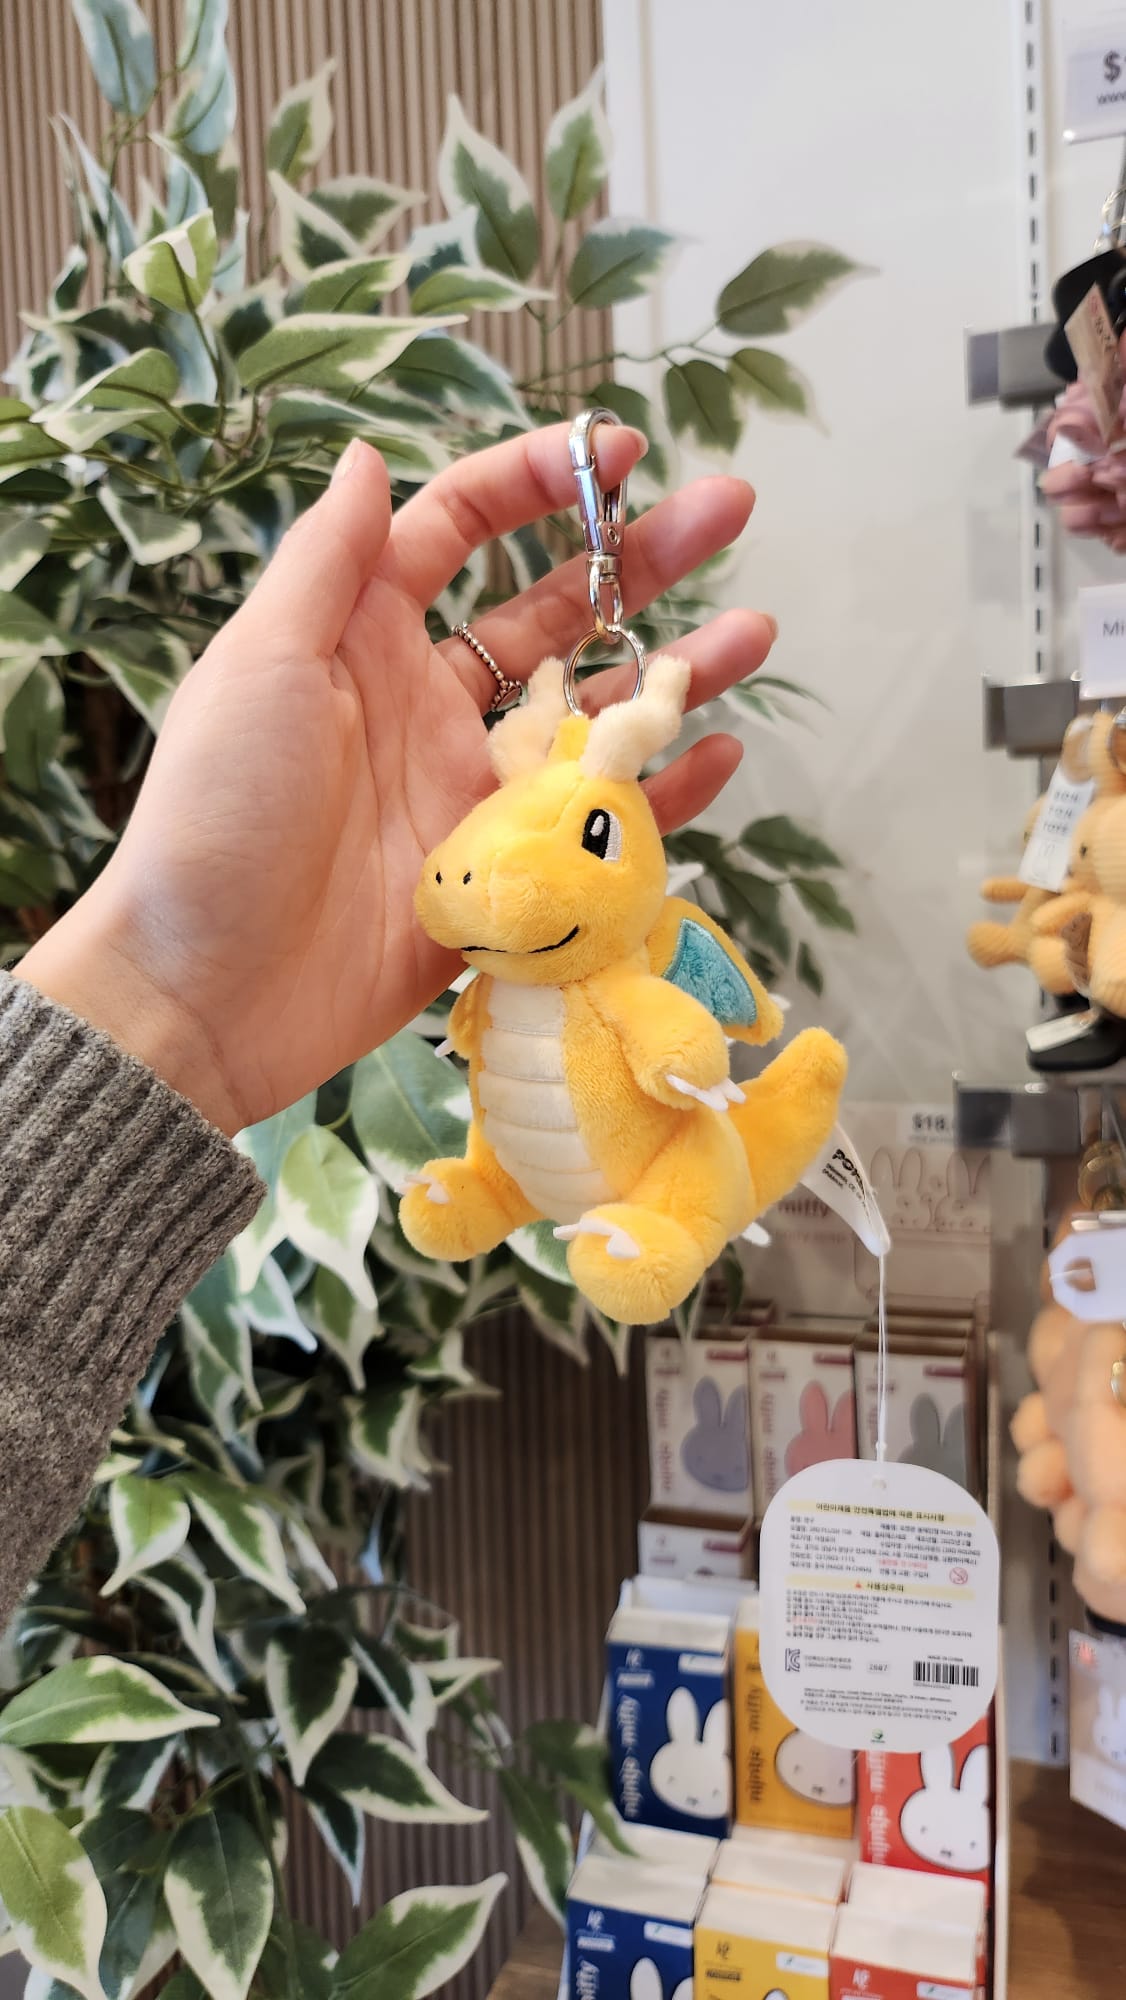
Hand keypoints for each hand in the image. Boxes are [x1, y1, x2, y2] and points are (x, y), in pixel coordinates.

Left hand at [18, 426, 773, 1134]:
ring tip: (757, 632)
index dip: (536, 481)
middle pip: (554, 612)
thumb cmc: (216, 820)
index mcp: (363, 639)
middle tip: (730, 508)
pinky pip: (598, 825)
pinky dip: (662, 795)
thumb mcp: (259, 667)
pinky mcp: (504, 878)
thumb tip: (366, 455)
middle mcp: (428, 704)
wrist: (209, 994)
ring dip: (674, 669)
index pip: (459, 530)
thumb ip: (325, 564)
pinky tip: (716, 753)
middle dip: (640, 558)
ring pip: (595, 715)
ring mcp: (472, 793)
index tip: (616, 450)